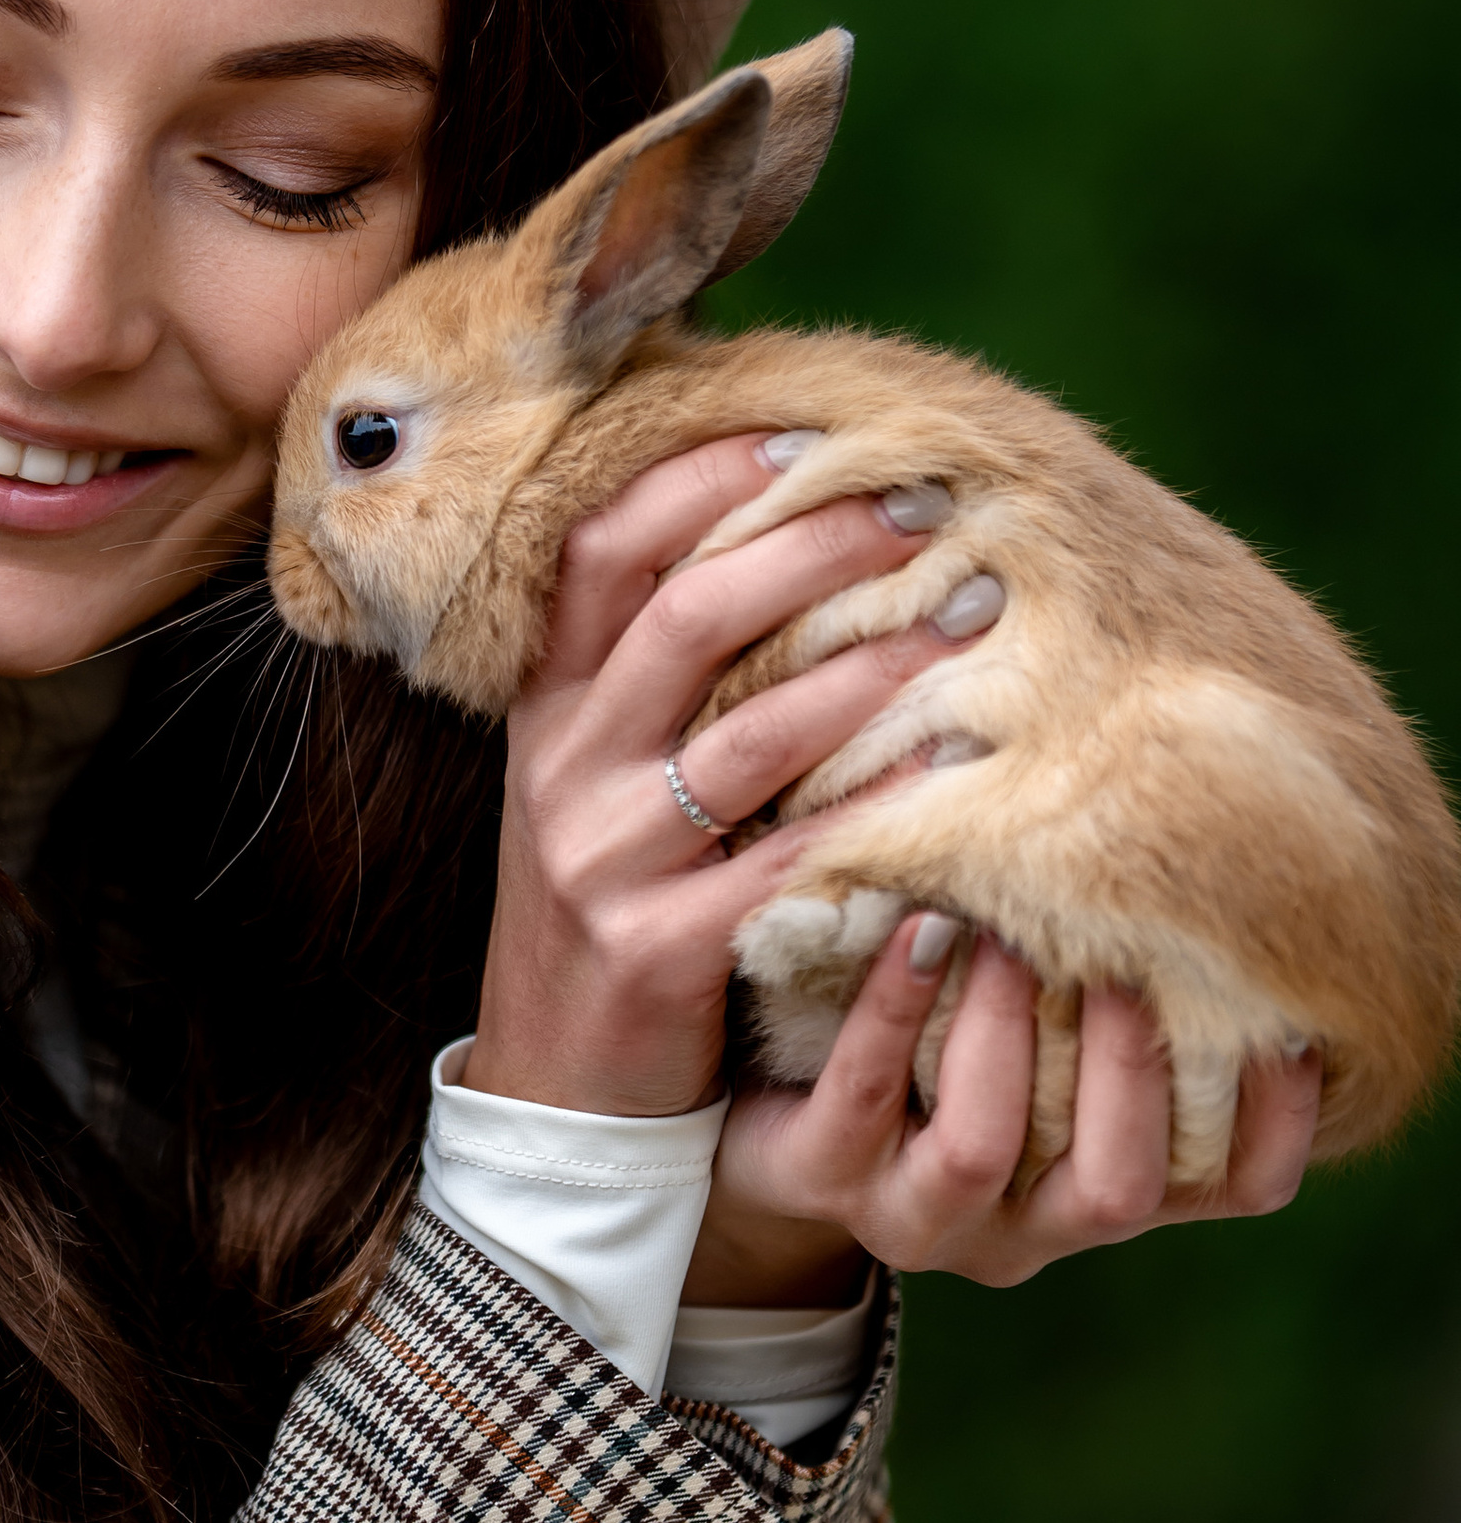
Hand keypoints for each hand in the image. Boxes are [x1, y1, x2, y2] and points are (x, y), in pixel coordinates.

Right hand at [468, 432, 971, 1123]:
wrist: (560, 1086)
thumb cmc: (612, 902)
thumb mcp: (599, 777)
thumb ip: (656, 675)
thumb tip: (772, 533)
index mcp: (548, 708)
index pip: (603, 552)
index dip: (697, 482)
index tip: (806, 436)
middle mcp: (564, 770)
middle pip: (685, 619)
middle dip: (813, 548)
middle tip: (924, 507)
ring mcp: (604, 861)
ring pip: (750, 737)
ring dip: (874, 668)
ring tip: (973, 616)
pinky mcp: (659, 951)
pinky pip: (790, 864)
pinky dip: (882, 812)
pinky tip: (962, 773)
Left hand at [692, 913, 1323, 1297]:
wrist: (769, 1084)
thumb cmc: (948, 1025)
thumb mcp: (1054, 1011)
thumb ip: (1128, 975)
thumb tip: (1219, 860)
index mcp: (1109, 1187)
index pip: (1242, 1185)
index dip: (1279, 1109)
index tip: (1286, 1002)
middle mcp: (1030, 1227)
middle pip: (1121, 1182)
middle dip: (1131, 1057)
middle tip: (1123, 940)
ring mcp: (916, 1215)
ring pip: (983, 1150)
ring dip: (1005, 1027)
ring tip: (1008, 928)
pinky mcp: (815, 1177)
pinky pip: (862, 1097)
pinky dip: (894, 1006)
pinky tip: (911, 925)